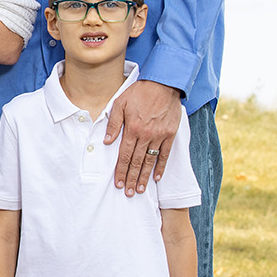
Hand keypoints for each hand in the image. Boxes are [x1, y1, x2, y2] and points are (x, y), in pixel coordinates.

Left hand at [104, 80, 181, 195]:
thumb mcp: (120, 103)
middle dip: (131, 179)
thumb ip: (113, 123)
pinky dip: (161, 167)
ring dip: (144, 177)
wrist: (163, 84)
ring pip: (150, 161)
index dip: (120, 171)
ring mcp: (159, 136)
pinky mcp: (170, 134)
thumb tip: (107, 141)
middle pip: (136, 162)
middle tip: (128, 193)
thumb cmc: (140, 92)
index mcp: (132, 128)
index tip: (118, 183)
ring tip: (140, 189)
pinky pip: (165, 154)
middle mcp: (146, 135)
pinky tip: (156, 177)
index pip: (124, 155)